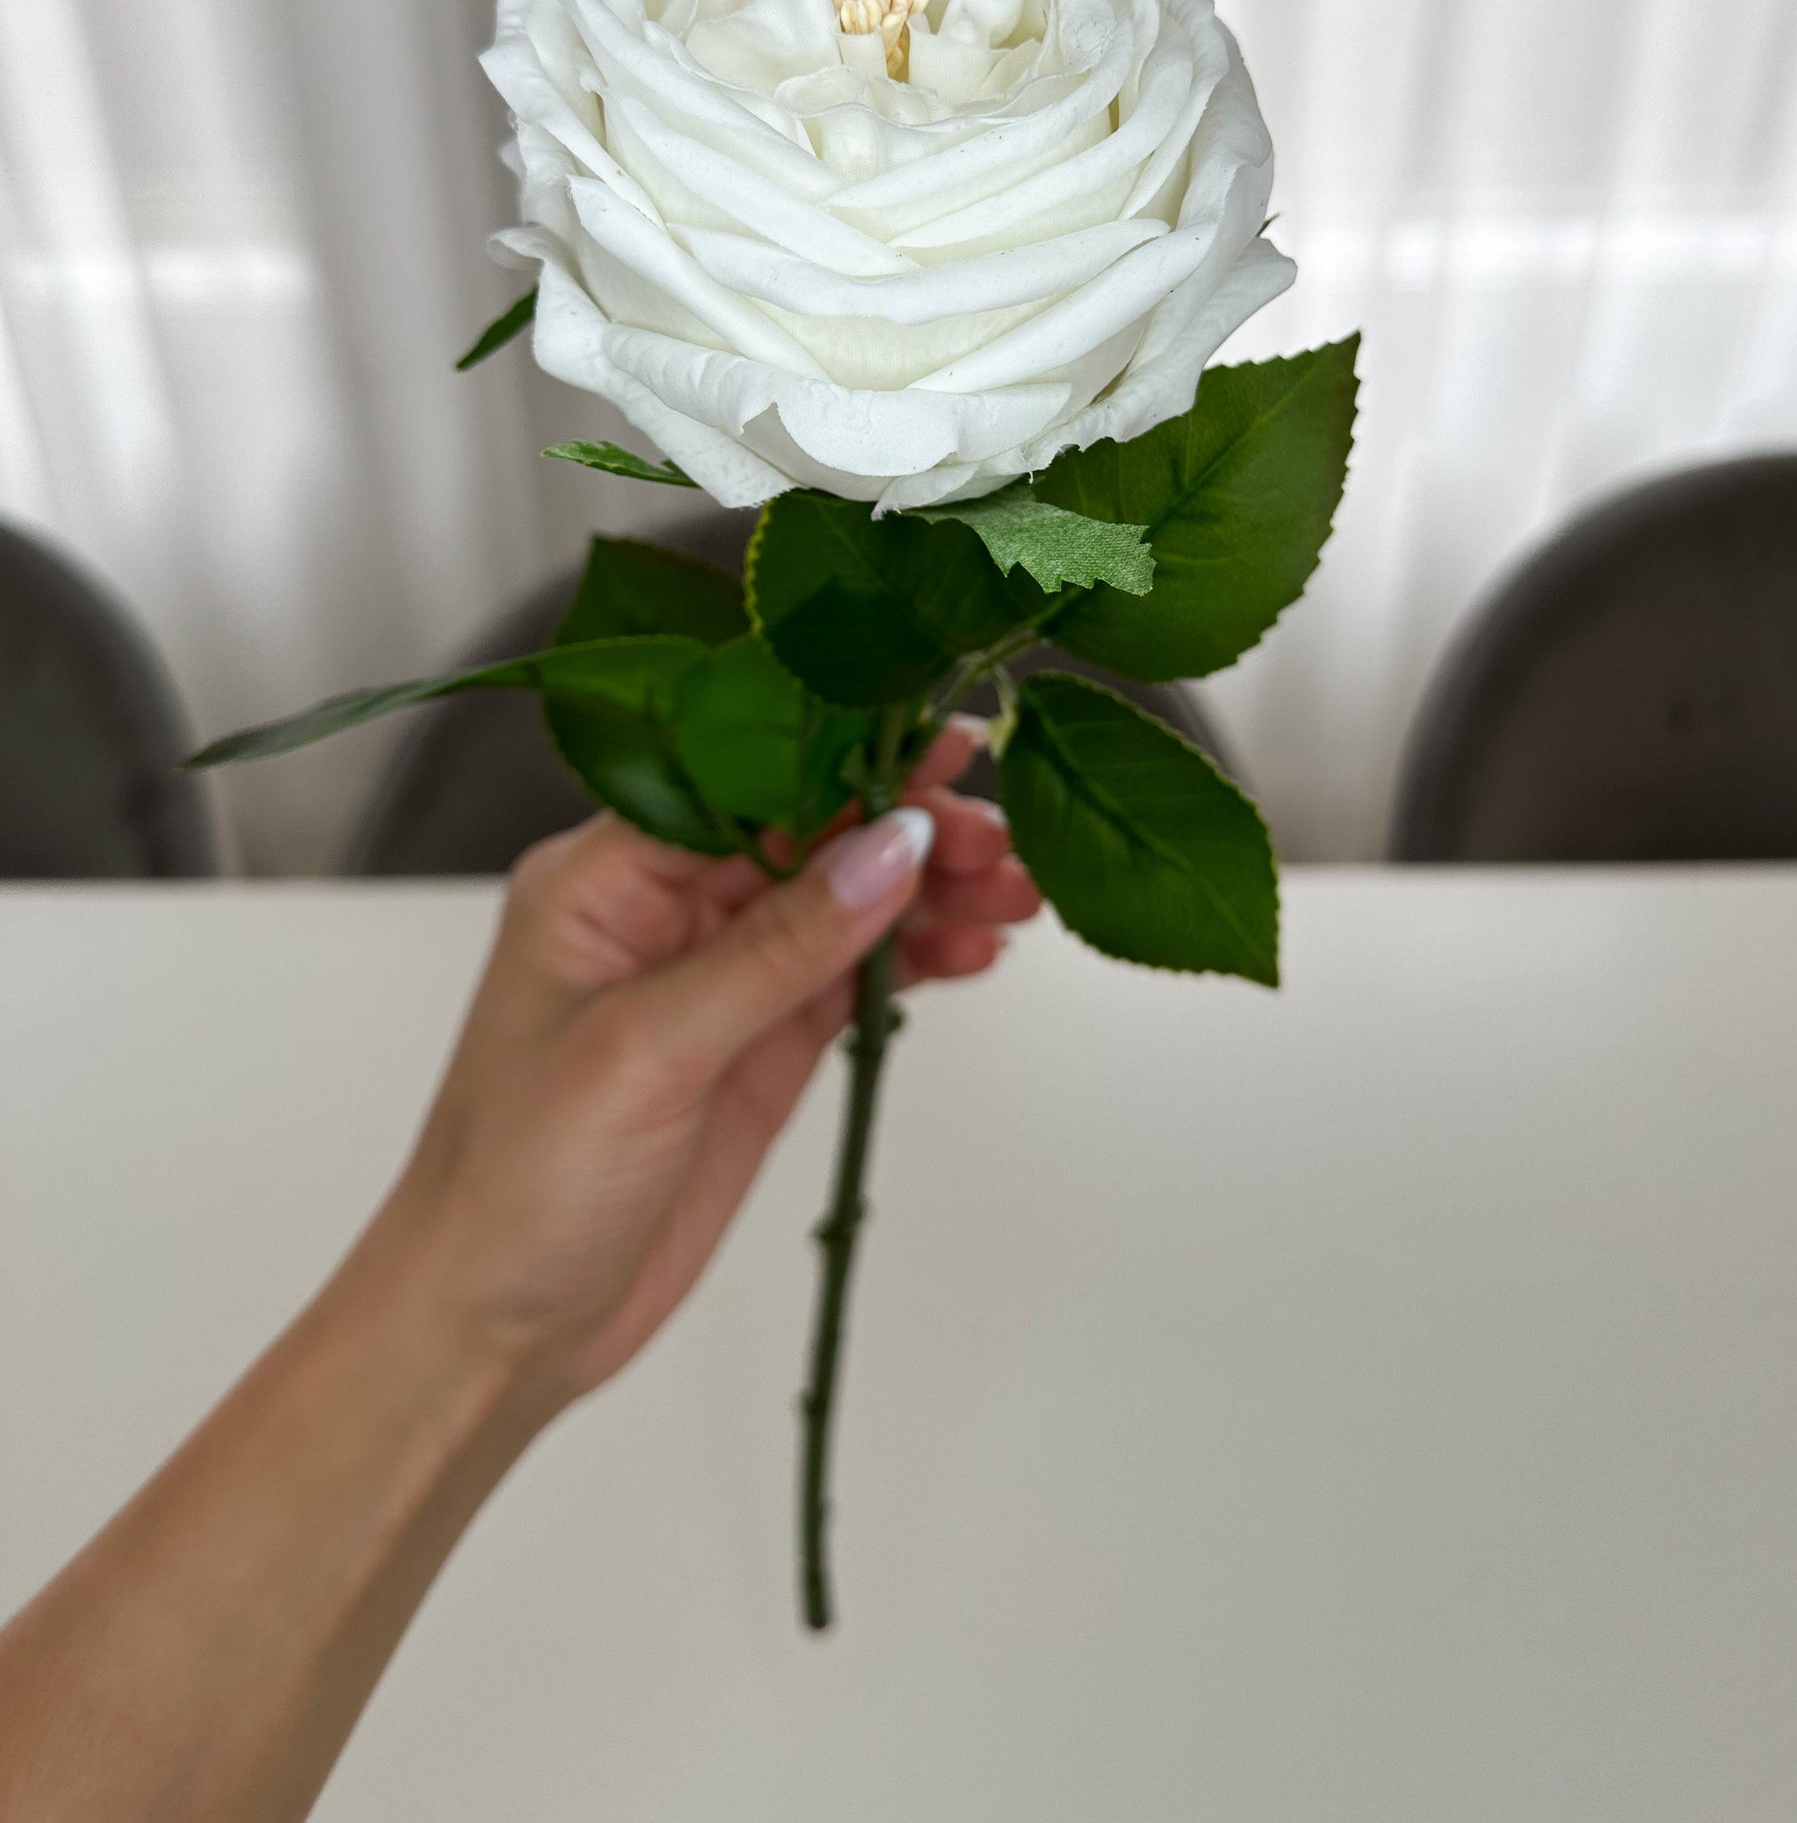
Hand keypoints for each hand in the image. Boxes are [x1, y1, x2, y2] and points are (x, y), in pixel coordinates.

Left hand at [378, 721, 1039, 1411]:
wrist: (491, 1331)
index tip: (944, 749)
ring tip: (1018, 895)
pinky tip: (977, 950)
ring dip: (930, 892)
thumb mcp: (648, 1050)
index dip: (846, 758)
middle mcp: (662, 912)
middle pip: (808, 833)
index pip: (742, 780)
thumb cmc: (518, 1183)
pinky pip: (852, 977)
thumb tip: (895, 847)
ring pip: (844, 902)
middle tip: (1002, 841)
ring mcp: (717, 981)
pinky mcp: (758, 1047)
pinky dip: (917, 958)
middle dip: (907, 827)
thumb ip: (777, 947)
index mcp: (604, 878)